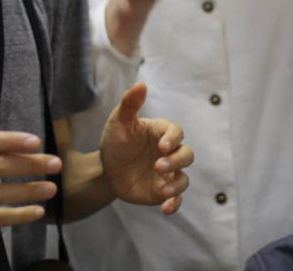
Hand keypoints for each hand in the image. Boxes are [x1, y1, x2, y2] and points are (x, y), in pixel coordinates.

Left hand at [100, 83, 192, 214]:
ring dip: (177, 184)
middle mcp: (169, 153)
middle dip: (177, 161)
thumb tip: (141, 84)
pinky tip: (165, 208)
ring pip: (184, 178)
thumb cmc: (115, 141)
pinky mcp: (162, 190)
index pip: (177, 132)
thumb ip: (130, 104)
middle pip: (187, 155)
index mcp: (161, 133)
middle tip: (158, 165)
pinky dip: (174, 203)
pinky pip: (176, 198)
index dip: (173, 139)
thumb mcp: (118, 121)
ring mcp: (167, 173)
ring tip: (163, 190)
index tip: (162, 146)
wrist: (106, 169)